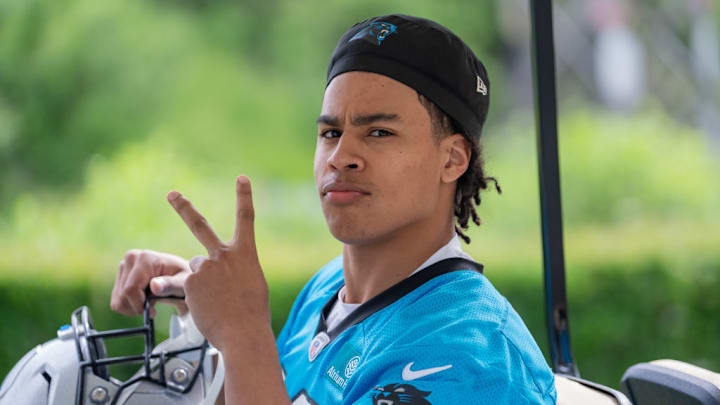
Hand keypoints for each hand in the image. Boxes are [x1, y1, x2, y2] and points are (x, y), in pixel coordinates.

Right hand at [111, 250, 190, 317]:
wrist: (181, 276)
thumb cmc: (184, 280)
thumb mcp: (183, 284)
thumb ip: (170, 285)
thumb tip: (154, 286)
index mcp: (145, 258)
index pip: (130, 289)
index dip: (139, 305)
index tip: (153, 312)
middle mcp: (131, 258)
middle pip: (122, 295)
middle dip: (137, 307)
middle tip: (154, 308)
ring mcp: (124, 266)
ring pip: (118, 300)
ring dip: (133, 307)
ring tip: (150, 302)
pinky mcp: (120, 275)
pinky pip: (116, 300)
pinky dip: (129, 306)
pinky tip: (143, 301)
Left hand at [167, 175, 269, 352]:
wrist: (243, 333)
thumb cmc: (252, 313)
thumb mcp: (251, 283)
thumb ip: (236, 269)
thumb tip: (221, 271)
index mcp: (245, 253)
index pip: (246, 218)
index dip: (244, 196)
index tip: (242, 178)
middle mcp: (224, 255)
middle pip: (200, 225)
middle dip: (184, 208)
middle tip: (172, 194)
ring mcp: (205, 267)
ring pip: (194, 269)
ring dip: (199, 282)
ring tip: (214, 301)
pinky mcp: (189, 282)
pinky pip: (183, 285)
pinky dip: (190, 294)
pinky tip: (204, 306)